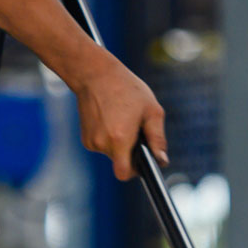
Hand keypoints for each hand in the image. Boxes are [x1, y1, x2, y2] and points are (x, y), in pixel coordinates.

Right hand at [70, 54, 168, 181]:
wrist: (95, 74)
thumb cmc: (126, 89)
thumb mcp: (151, 110)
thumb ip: (157, 139)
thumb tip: (162, 160)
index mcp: (120, 138)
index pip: (124, 173)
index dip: (135, 171)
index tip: (141, 161)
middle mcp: (102, 143)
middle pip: (120, 162)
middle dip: (130, 151)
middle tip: (135, 129)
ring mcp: (91, 141)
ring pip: (112, 153)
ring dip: (119, 143)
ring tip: (122, 119)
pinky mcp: (85, 138)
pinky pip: (102, 146)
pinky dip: (109, 138)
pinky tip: (111, 119)